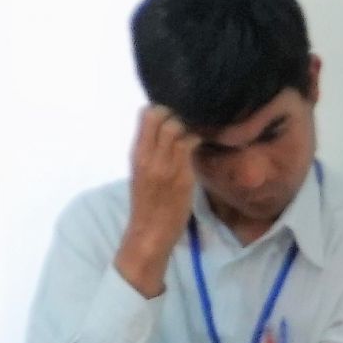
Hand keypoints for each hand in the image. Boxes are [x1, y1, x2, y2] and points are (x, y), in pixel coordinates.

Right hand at [115, 105, 199, 296]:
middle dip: (179, 114)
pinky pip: (191, 145)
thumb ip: (152, 153)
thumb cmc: (147, 206)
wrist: (149, 233)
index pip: (146, 115)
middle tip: (191, 123)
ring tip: (199, 133)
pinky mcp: (182, 175)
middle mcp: (148, 156)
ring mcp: (165, 164)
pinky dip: (200, 139)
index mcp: (137, 155)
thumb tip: (169, 132)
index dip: (162, 109)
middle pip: (163, 115)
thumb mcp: (142, 175)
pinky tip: (205, 145)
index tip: (174, 114)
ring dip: (191, 126)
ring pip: (177, 127)